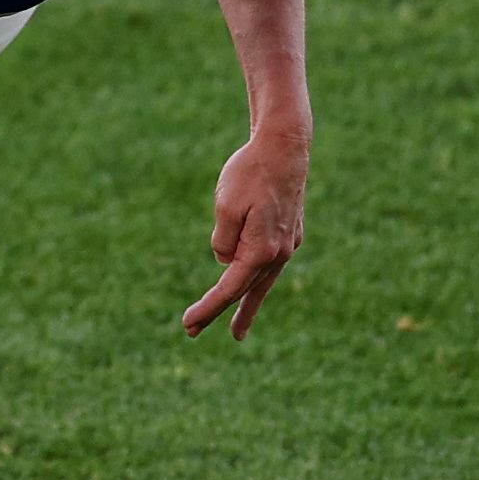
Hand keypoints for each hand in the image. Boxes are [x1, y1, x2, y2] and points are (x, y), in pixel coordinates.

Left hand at [181, 131, 307, 338]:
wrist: (285, 147)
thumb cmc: (251, 173)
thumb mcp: (226, 207)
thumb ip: (222, 241)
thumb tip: (225, 261)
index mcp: (260, 251)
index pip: (228, 289)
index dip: (207, 309)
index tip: (187, 325)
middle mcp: (279, 254)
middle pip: (245, 291)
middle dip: (219, 312)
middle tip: (191, 332)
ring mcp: (289, 244)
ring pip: (262, 282)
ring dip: (248, 305)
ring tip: (238, 331)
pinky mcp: (292, 233)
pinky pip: (270, 263)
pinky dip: (258, 278)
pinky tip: (252, 283)